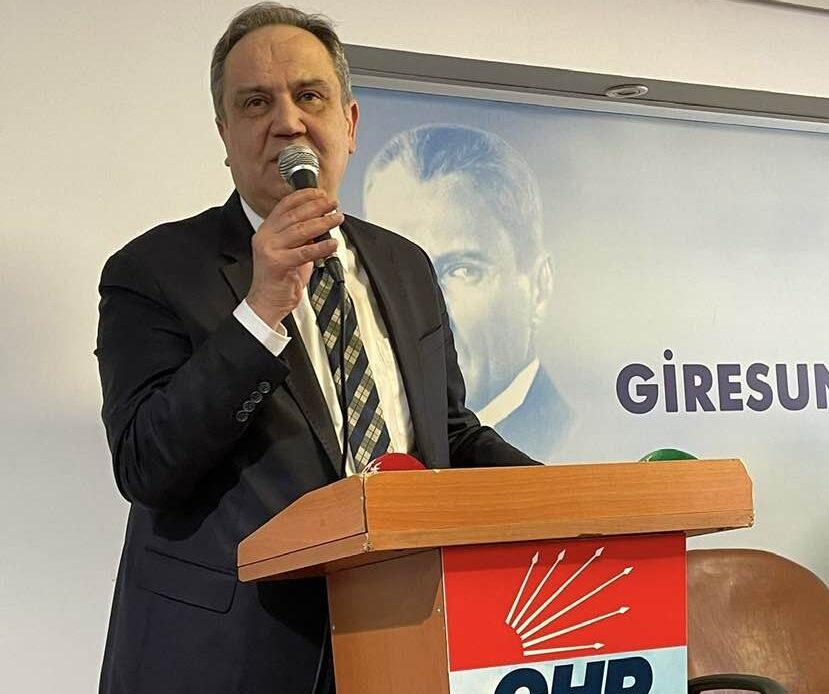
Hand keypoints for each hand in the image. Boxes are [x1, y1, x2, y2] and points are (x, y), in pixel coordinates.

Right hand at [246, 189, 342, 326]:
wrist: (266, 302)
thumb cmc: (279, 279)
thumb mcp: (290, 251)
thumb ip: (302, 238)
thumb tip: (320, 224)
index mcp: (267, 230)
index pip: (285, 205)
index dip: (303, 196)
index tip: (320, 192)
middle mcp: (266, 237)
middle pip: (295, 215)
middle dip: (317, 206)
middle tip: (333, 203)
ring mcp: (270, 250)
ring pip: (301, 230)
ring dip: (323, 223)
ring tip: (337, 219)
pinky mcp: (278, 264)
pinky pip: (305, 252)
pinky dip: (321, 247)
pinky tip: (332, 243)